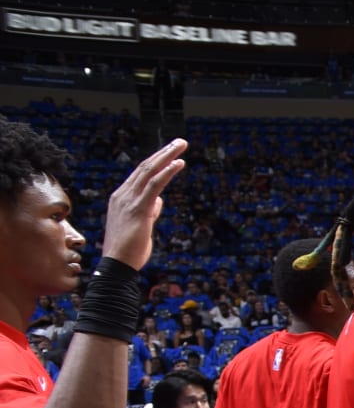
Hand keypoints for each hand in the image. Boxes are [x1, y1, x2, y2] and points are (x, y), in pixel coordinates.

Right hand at [102, 139, 187, 270]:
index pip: (141, 174)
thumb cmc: (129, 250)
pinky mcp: (138, 209)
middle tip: (180, 142)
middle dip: (163, 152)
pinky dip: (167, 172)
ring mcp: (129, 201)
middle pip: (145, 167)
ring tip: (182, 145)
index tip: (170, 152)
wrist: (117, 266)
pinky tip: (179, 163)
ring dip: (167, 156)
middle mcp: (123, 195)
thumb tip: (159, 201)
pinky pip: (154, 185)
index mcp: (121, 198)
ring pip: (149, 171)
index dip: (156, 161)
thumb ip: (149, 211)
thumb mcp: (141, 226)